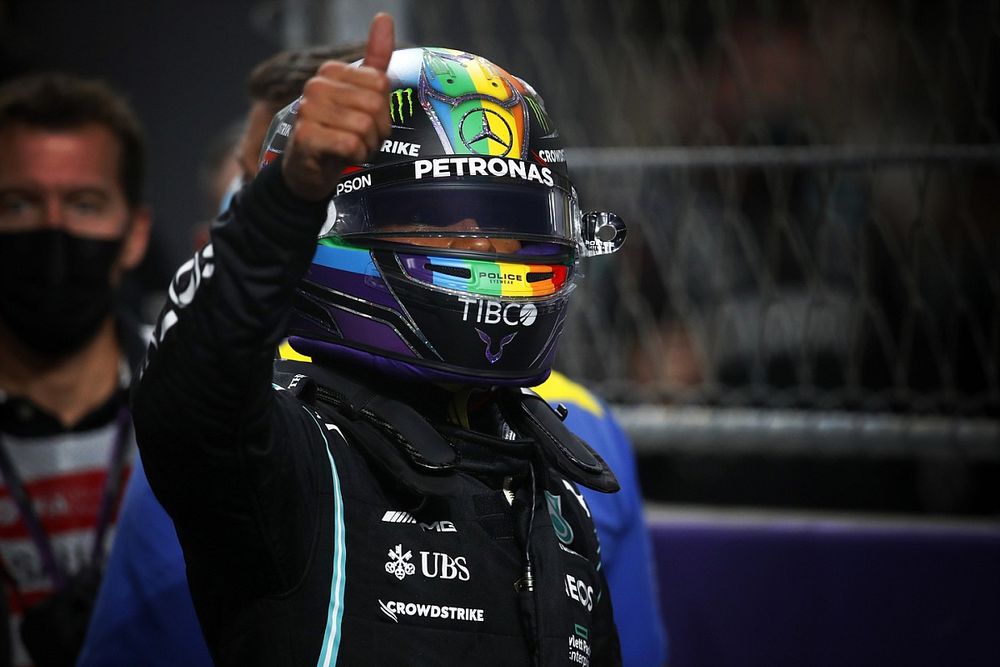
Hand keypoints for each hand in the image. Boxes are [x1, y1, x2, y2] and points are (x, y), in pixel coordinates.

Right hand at [281, 12, 394, 200]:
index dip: (383, 111)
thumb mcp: (360, 95)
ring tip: (349, 148)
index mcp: (330, 71)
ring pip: (364, 127)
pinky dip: (355, 157)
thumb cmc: (338, 131)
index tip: (366, 120)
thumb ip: (375, 60)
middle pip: (375, 106)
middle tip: (360, 139)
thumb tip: (383, 17)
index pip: (381, 85)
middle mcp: (315, 86)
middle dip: (377, 131)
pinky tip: (341, 157)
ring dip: (366, 146)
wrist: (309, 170)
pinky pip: (352, 145)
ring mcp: (307, 109)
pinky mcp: (306, 136)